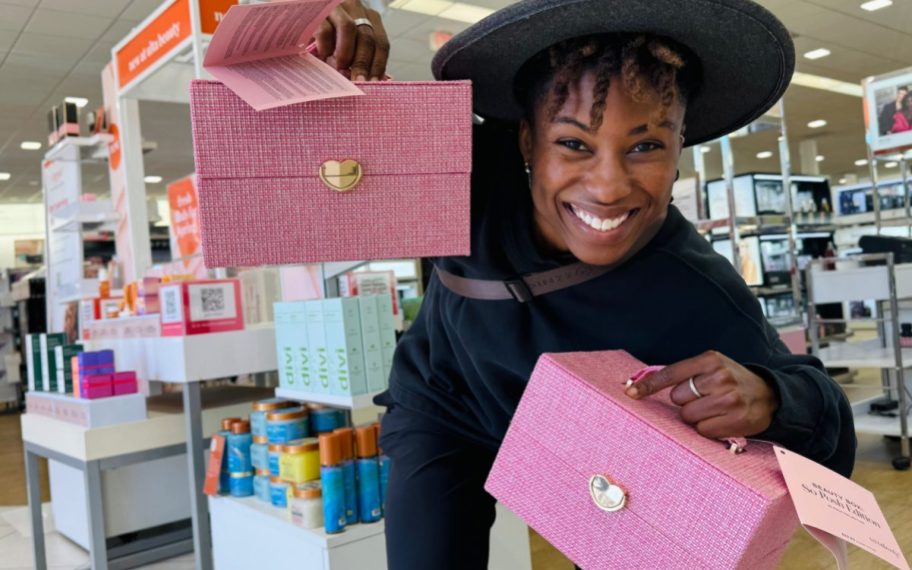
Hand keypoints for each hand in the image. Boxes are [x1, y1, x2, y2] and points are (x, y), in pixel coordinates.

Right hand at [313, 0, 389, 80]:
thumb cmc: (328, 35)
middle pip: (366, 38)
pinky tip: (323, 56)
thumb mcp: (347, 43)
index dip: (378, 65)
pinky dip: (325, 47)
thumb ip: (357, 57)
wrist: (299, 16)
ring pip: (348, 28)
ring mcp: (336, 8)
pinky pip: (324, 30)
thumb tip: (367, 82)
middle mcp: (356, 9)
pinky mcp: (317, 11)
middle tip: (357, 82)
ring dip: (345, 54)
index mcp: (369, 18)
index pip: (381, 43)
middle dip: (362, 64)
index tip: (373, 84)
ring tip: (340, 69)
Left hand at [625, 351, 779, 438]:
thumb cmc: (732, 381)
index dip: (649, 385)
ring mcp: (729, 399)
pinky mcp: (736, 419)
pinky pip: (702, 430)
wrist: (770, 395)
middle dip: (686, 401)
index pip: (671, 373)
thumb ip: (683, 373)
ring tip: (715, 409)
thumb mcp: (711, 366)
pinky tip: (722, 419)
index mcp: (710, 359)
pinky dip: (708, 428)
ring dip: (696, 416)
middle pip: (678, 398)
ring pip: (688, 416)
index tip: (630, 393)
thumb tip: (641, 386)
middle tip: (706, 398)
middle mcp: (720, 377)